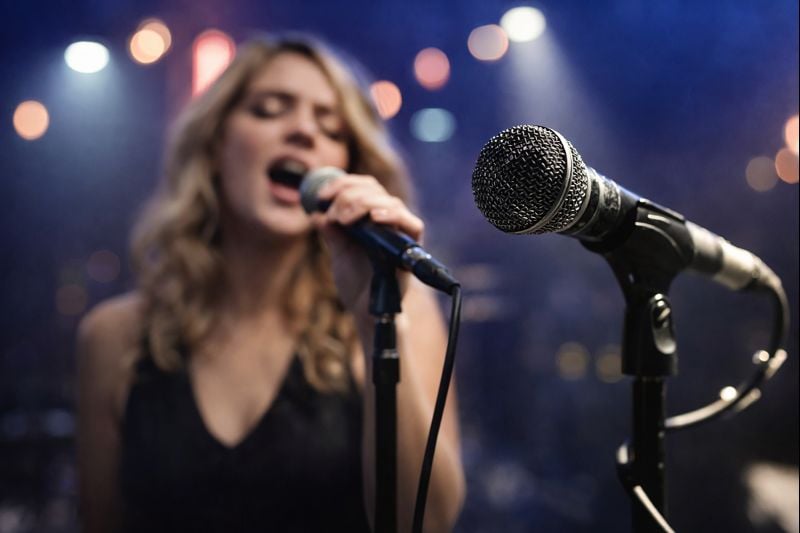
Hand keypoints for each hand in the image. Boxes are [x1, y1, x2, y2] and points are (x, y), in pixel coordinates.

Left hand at [309, 174, 423, 316]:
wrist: (364, 310)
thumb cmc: (354, 282)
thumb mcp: (337, 252)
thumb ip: (331, 232)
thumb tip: (318, 213)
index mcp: (370, 218)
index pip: (363, 186)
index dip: (342, 184)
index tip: (321, 197)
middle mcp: (387, 221)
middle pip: (374, 189)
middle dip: (348, 195)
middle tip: (333, 214)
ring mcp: (400, 234)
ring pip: (390, 202)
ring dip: (363, 203)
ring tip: (344, 220)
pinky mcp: (410, 249)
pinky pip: (412, 224)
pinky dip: (393, 215)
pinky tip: (375, 217)